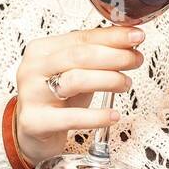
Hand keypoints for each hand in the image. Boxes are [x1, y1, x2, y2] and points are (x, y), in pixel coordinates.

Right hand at [13, 26, 145, 163]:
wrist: (32, 131)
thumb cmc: (57, 98)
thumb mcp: (76, 72)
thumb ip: (97, 57)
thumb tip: (130, 42)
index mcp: (42, 50)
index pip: (82, 37)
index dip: (113, 37)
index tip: (136, 36)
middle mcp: (33, 69)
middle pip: (80, 56)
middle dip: (114, 56)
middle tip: (136, 60)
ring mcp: (31, 95)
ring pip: (76, 80)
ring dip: (109, 80)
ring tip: (125, 84)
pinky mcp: (34, 122)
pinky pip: (72, 118)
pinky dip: (97, 116)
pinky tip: (113, 115)